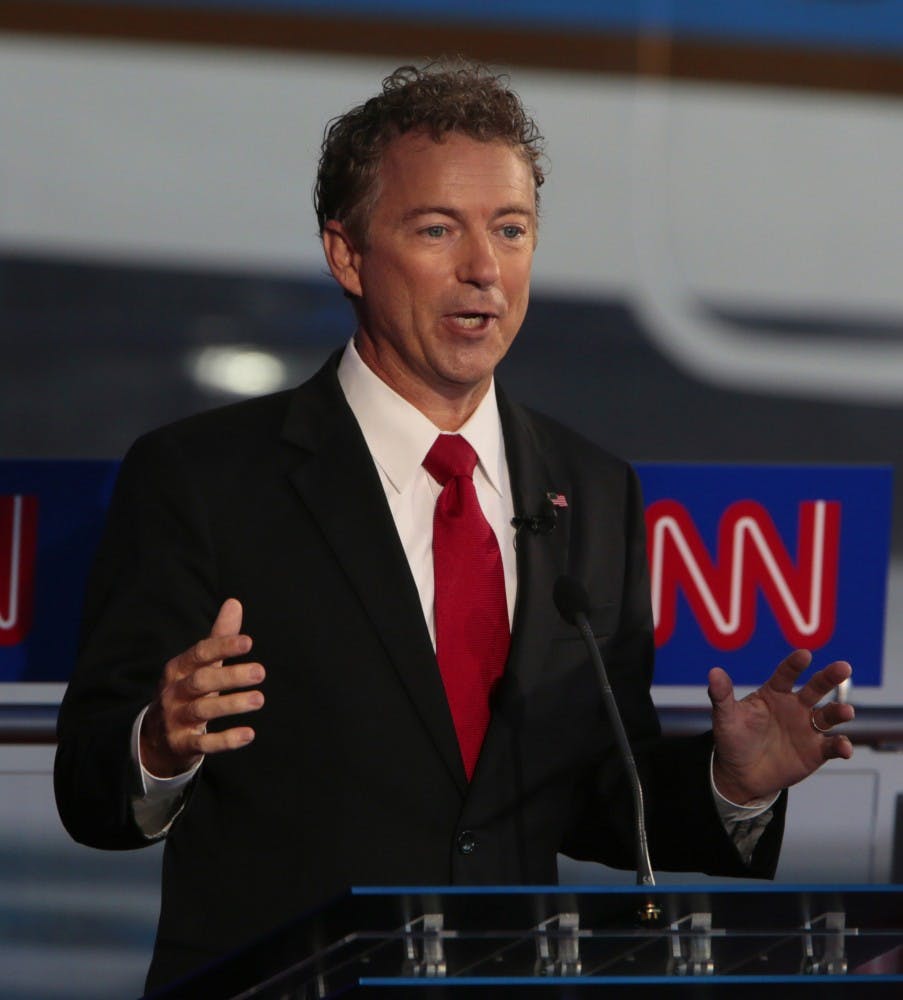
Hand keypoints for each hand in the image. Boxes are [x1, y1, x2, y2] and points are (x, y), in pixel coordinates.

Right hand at [140, 599, 264, 777]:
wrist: (156, 737)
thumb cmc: (186, 692)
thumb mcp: (199, 665)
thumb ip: (218, 637)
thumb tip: (235, 602)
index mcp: (178, 669)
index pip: (200, 654)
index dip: (223, 647)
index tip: (249, 642)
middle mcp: (173, 692)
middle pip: (201, 681)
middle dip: (230, 676)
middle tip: (261, 672)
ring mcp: (175, 719)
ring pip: (202, 710)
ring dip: (232, 704)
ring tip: (259, 699)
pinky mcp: (181, 744)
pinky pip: (203, 743)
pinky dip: (225, 740)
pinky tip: (249, 734)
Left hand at [709, 649, 852, 804]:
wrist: (741, 774)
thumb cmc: (733, 739)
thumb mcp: (725, 717)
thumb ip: (722, 695)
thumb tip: (713, 672)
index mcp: (774, 693)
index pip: (786, 674)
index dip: (794, 664)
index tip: (804, 655)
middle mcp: (795, 706)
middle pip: (816, 688)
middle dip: (830, 677)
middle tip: (843, 667)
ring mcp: (807, 728)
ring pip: (829, 715)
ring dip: (839, 712)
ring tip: (846, 712)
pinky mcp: (816, 751)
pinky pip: (832, 746)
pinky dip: (841, 746)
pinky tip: (844, 747)